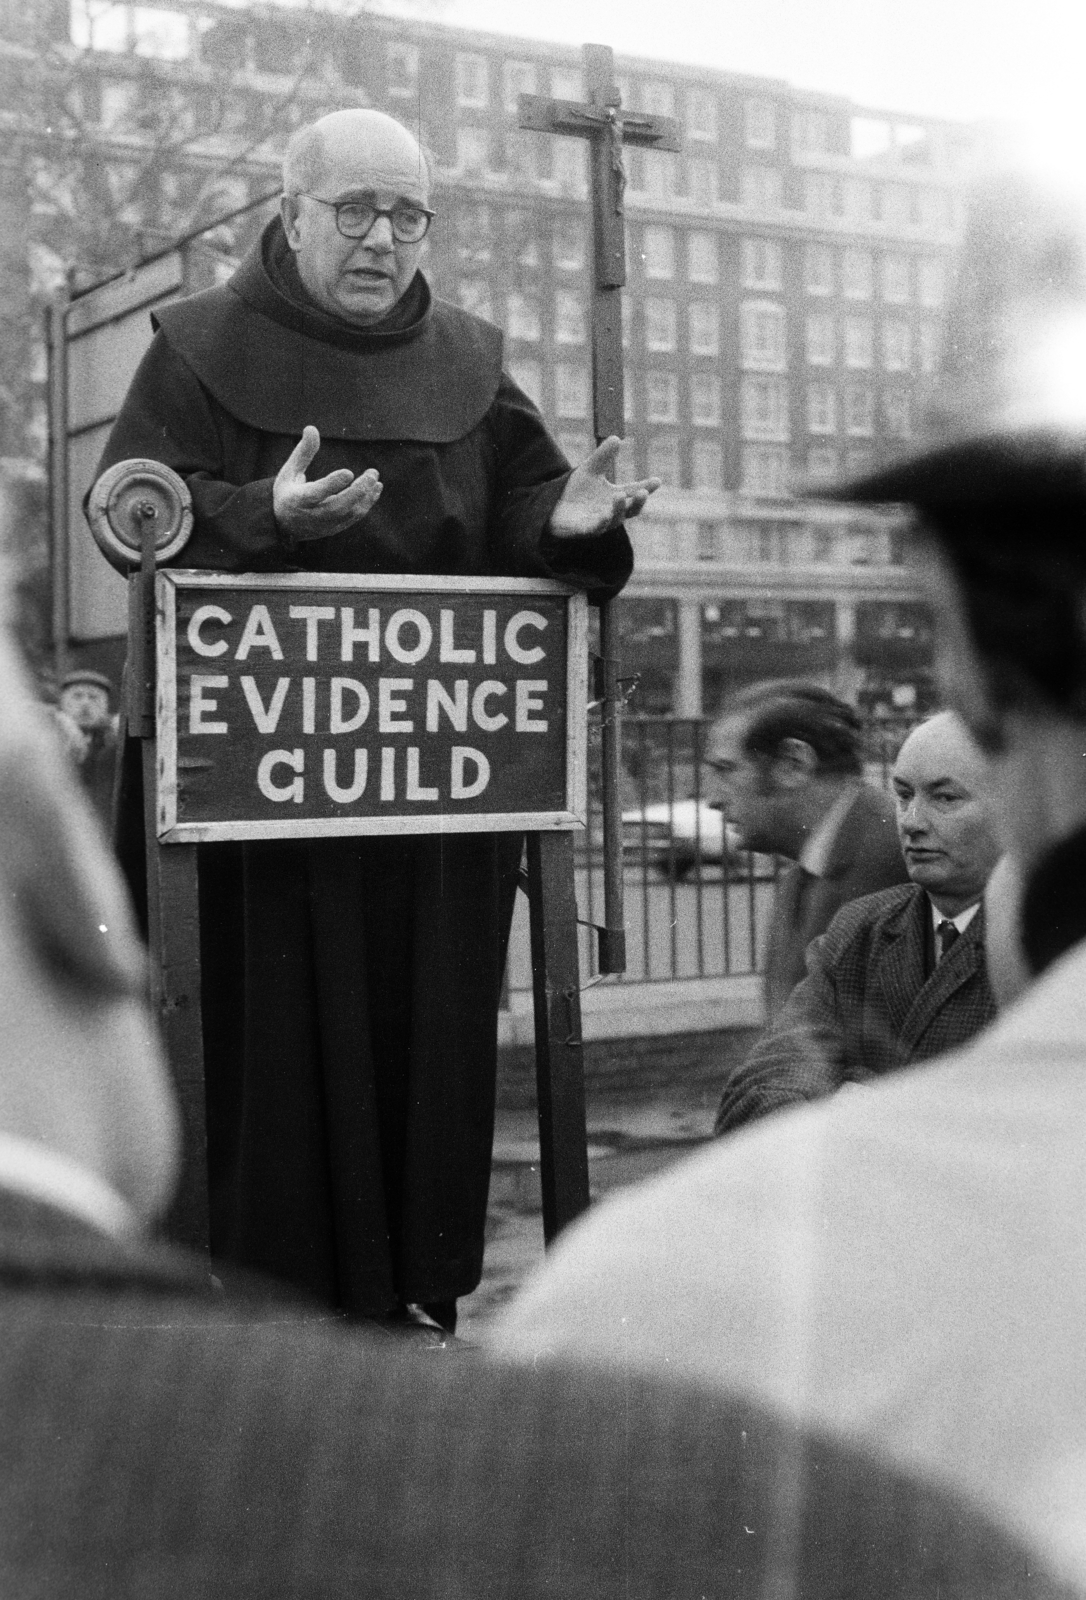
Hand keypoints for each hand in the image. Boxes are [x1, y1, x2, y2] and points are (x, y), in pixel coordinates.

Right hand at [273, 426, 382, 541]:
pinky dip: (366, 504)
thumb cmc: (288, 492)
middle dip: (357, 491)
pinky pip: (354, 518)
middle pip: (338, 507)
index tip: (349, 472)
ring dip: (366, 497)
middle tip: (373, 473)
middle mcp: (312, 515)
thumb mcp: (289, 472)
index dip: (332, 484)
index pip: (316, 493)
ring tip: (376, 480)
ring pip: (348, 514)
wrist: (285, 525)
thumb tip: (312, 428)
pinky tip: (375, 489)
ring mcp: (325, 525)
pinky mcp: (335, 529)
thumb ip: (303, 452)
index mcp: (297, 500)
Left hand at [548, 436, 660, 539]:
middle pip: (630, 510)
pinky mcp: (583, 531)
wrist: (553, 506)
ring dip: (618, 509)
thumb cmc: (576, 490)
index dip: (646, 487)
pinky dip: (600, 523)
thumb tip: (616, 437)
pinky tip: (603, 515)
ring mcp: (599, 523)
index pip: (634, 492)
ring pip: (613, 520)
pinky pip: (594, 529)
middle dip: (637, 502)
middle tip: (643, 492)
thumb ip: (603, 456)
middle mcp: (611, 512)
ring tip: (619, 495)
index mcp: (616, 497)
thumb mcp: (590, 469)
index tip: (657, 480)